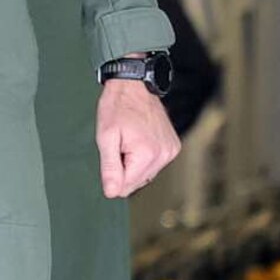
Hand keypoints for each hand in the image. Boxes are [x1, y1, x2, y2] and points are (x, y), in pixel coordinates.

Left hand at [98, 79, 180, 196]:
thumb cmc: (117, 107)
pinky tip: (138, 140)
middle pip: (136, 182)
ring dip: (133, 164)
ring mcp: (171, 151)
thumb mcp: (106, 137)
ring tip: (128, 141)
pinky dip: (144, 158)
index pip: (125, 186)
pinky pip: (154, 164)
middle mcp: (164, 155)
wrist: (135, 86)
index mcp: (147, 154)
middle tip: (119, 146)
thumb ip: (110, 167)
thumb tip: (112, 193)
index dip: (112, 175)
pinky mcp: (174, 147)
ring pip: (146, 174)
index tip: (111, 155)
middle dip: (123, 169)